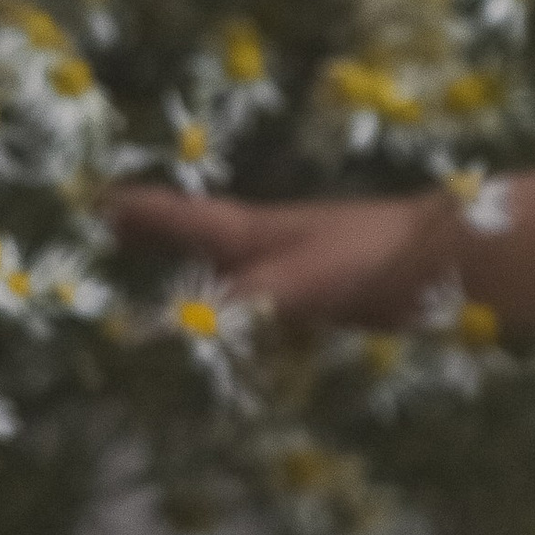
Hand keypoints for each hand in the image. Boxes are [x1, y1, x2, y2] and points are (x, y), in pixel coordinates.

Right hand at [101, 184, 449, 328]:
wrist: (445, 261)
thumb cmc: (365, 257)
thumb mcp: (288, 281)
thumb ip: (230, 307)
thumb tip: (158, 335)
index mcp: (247, 229)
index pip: (176, 216)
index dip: (134, 211)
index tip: (89, 199)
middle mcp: (265, 243)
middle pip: (198, 237)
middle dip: (154, 235)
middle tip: (109, 233)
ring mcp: (296, 267)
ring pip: (230, 270)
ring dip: (194, 273)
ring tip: (157, 284)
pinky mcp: (325, 297)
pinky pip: (266, 305)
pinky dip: (241, 315)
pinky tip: (238, 333)